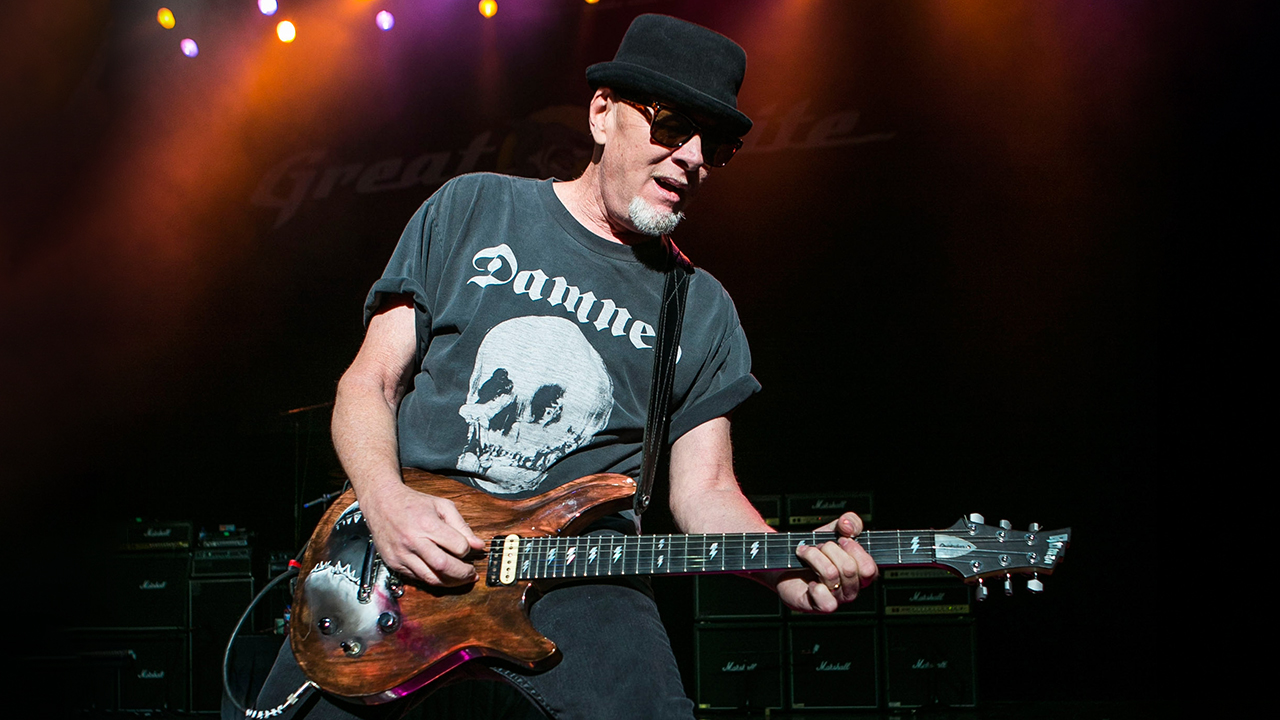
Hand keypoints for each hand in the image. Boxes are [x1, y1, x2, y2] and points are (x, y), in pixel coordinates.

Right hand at [357, 483, 485, 586]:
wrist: (381, 503)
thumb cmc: (412, 503)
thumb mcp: (441, 506)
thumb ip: (461, 526)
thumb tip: (479, 545)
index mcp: (427, 524)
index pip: (457, 546)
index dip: (468, 551)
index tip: (471, 550)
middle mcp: (413, 541)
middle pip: (444, 567)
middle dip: (463, 573)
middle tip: (472, 573)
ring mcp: (401, 555)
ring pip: (431, 578)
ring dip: (450, 582)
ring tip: (460, 578)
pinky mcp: (394, 563)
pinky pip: (417, 579)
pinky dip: (432, 578)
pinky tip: (441, 575)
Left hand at [775, 512, 878, 612]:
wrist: (788, 560)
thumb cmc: (816, 549)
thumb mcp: (834, 530)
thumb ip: (850, 522)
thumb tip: (848, 526)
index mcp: (860, 573)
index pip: (869, 568)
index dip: (854, 549)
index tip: (840, 538)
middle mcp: (851, 589)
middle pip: (849, 569)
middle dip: (829, 549)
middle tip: (818, 546)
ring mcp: (837, 599)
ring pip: (831, 575)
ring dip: (813, 557)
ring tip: (805, 553)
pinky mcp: (819, 606)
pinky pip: (826, 601)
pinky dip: (815, 588)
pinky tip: (809, 583)